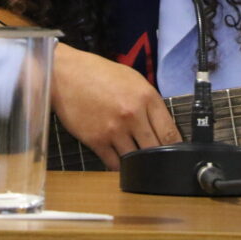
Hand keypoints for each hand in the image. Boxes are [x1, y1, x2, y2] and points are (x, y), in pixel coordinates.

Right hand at [50, 43, 181, 169]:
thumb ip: (149, 102)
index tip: (175, 153)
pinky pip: (114, 164)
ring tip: (137, 160)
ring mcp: (114, 129)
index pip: (170, 132)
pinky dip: (119, 166)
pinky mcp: (96, 140)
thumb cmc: (98, 73)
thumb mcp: (132, 79)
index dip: (175, 147)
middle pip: (156, 149)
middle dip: (159, 157)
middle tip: (157, 160)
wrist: (65, 74)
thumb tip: (162, 126)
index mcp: (146, 97)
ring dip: (138, 162)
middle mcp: (132, 114)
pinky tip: (120, 161)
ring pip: (136, 160)